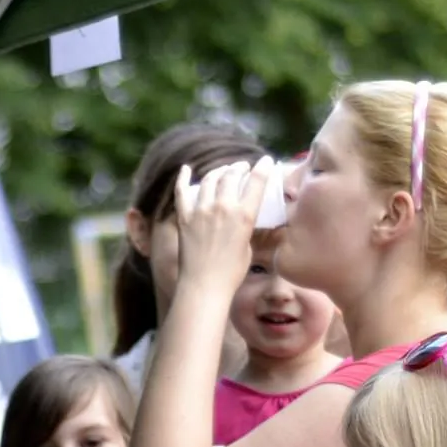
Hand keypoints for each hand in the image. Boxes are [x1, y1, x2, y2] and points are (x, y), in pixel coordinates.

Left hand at [173, 157, 272, 286]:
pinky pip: (182, 192)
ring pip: (209, 180)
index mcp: (244, 215)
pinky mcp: (184, 217)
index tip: (265, 161)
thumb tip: (242, 222)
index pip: (257, 182)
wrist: (203, 285)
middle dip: (239, 168)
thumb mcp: (247, 248)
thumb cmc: (231, 273)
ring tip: (222, 171)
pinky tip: (185, 169)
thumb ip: (245, 229)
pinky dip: (183, 178)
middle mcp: (223, 207)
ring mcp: (201, 210)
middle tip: (241, 167)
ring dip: (218, 171)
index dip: (263, 168)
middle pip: (231, 176)